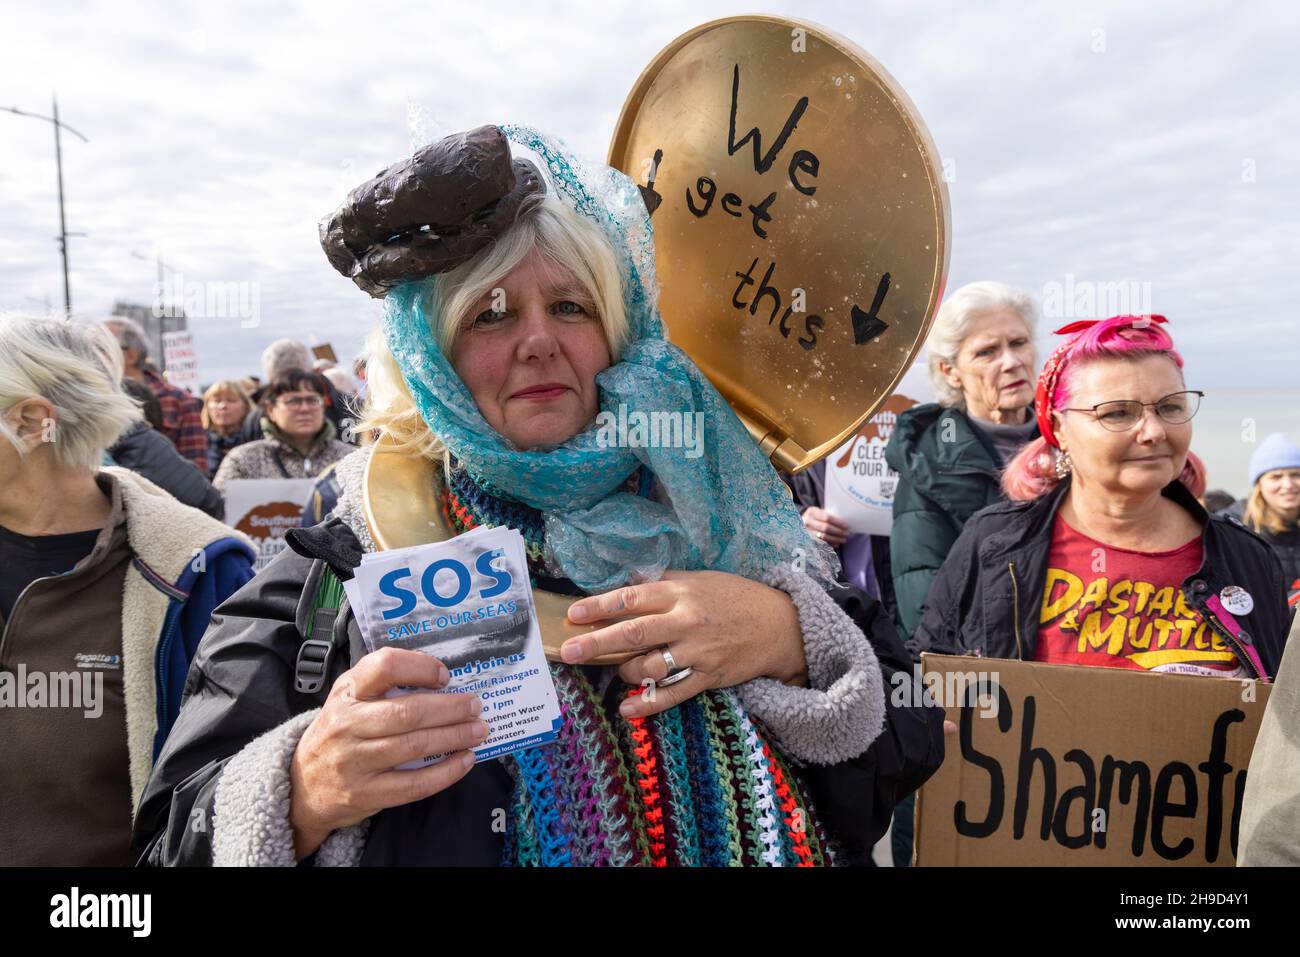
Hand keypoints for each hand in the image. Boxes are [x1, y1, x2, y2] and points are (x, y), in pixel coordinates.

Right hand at [288, 647, 489, 859]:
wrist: (302, 786)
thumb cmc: (338, 733)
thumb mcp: (348, 699)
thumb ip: (382, 684)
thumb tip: (439, 676)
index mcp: (347, 692)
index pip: (384, 667)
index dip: (420, 668)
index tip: (445, 676)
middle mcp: (348, 725)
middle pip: (408, 712)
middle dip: (451, 708)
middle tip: (476, 706)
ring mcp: (355, 761)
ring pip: (415, 746)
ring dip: (455, 737)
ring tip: (478, 730)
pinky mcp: (366, 793)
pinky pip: (414, 784)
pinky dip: (446, 772)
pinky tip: (465, 760)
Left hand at [560, 570, 806, 718]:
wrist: (780, 625)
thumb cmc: (735, 597)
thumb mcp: (700, 579)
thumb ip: (664, 583)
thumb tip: (629, 582)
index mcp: (681, 593)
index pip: (632, 598)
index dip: (599, 606)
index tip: (573, 614)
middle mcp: (686, 621)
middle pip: (634, 633)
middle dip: (597, 643)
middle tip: (569, 651)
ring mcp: (698, 652)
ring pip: (650, 666)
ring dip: (624, 672)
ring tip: (615, 671)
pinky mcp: (709, 676)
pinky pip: (673, 694)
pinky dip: (648, 704)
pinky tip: (627, 709)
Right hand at [801, 506, 849, 546]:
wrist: (803, 521)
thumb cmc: (816, 516)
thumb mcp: (820, 511)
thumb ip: (829, 515)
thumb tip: (845, 523)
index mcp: (812, 511)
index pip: (827, 517)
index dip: (838, 522)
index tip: (846, 526)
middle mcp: (807, 521)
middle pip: (825, 528)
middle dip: (838, 531)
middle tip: (846, 533)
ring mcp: (806, 531)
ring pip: (823, 536)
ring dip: (836, 539)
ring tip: (843, 539)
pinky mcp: (808, 539)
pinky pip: (821, 543)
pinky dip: (830, 544)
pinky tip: (837, 543)